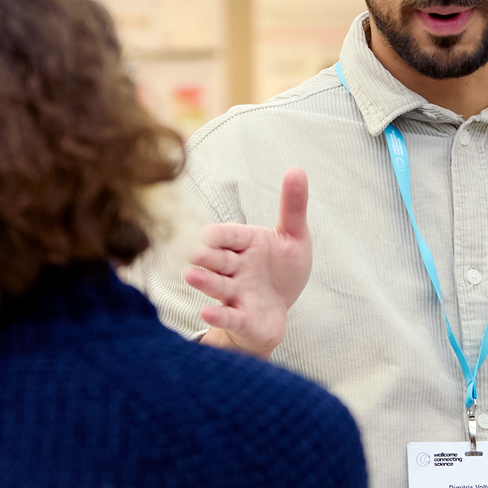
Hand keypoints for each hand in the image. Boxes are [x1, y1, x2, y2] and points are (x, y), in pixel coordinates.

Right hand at [181, 170, 310, 359]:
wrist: (277, 312)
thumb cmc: (282, 271)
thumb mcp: (294, 237)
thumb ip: (293, 206)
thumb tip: (297, 169)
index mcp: (247, 244)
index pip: (229, 235)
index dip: (219, 235)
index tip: (208, 234)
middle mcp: (236, 268)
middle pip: (218, 259)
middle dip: (206, 256)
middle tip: (193, 252)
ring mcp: (236, 294)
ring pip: (218, 285)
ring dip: (204, 282)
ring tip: (191, 276)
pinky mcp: (241, 318)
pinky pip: (229, 316)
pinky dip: (219, 316)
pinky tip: (206, 314)